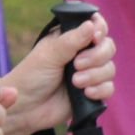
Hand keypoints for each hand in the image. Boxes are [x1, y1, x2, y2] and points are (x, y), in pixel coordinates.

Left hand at [0, 14, 116, 134]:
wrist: (24, 109)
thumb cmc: (30, 77)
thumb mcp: (48, 55)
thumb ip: (71, 41)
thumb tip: (91, 24)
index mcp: (71, 39)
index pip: (95, 26)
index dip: (100, 30)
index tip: (95, 37)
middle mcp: (83, 54)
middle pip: (108, 47)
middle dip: (96, 56)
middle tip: (77, 65)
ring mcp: (89, 74)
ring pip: (110, 69)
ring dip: (95, 75)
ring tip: (75, 83)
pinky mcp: (93, 92)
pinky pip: (109, 88)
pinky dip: (100, 90)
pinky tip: (86, 93)